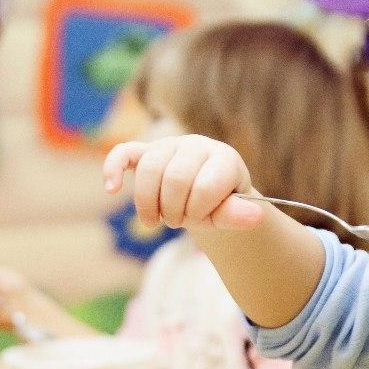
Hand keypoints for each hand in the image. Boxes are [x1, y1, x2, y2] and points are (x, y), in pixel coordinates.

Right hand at [102, 134, 264, 230]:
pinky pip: (124, 153)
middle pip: (174, 178)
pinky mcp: (144, 152)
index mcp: (223, 157)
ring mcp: (168, 145)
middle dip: (174, 210)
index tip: (203, 220)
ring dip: (148, 204)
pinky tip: (112, 188)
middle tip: (178, 223)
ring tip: (155, 221)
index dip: (199, 211)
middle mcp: (196, 145)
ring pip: (149, 169)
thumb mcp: (230, 213)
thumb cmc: (218, 203)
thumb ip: (239, 215)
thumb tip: (257, 217)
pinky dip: (114, 169)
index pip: (204, 186)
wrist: (204, 191)